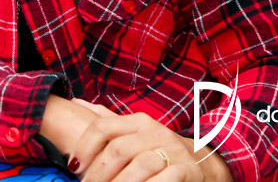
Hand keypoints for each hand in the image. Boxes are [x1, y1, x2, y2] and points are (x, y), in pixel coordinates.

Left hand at [69, 111, 232, 181]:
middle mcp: (155, 132)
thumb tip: (75, 102)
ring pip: (139, 166)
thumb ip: (107, 120)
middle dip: (99, 172)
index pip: (103, 127)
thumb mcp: (136, 132)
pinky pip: (162, 180)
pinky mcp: (186, 170)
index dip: (84, 147)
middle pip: (118, 149)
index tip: (74, 166)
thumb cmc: (159, 150)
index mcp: (138, 121)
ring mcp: (172, 151)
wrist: (204, 164)